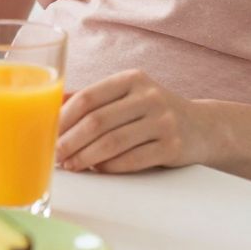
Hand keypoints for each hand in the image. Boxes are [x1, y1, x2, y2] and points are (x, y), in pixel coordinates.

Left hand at [55, 69, 209, 173]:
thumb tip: (52, 105)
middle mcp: (149, 96)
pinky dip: (110, 167)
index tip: (46, 132)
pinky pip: (132, 159)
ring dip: (86, 158)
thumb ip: (94, 98)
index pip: (88, 97)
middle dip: (70, 141)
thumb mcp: (128, 96)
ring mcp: (163, 121)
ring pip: (113, 142)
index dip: (63, 118)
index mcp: (131, 79)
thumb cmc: (153, 112)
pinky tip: (96, 170)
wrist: (204, 127)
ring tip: (70, 165)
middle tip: (54, 154)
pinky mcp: (173, 146)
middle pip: (97, 121)